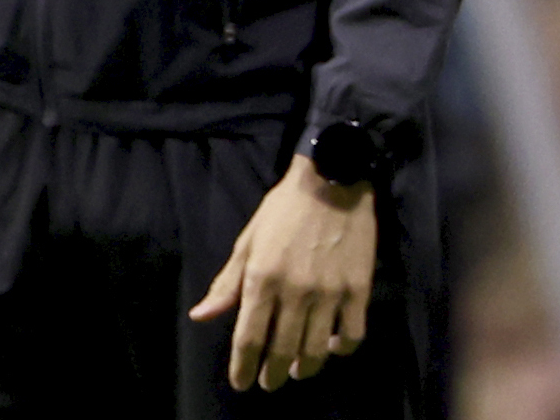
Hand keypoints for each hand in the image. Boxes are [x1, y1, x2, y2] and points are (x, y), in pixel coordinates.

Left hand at [189, 155, 375, 390]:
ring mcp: (329, 291)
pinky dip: (341, 348)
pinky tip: (332, 345)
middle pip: (282, 352)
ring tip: (299, 369)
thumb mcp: (248, 240)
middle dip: (273, 375)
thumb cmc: (285, 208)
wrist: (334, 176)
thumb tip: (200, 316)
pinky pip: (352, 334)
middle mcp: (294, 291)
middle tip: (270, 380)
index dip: (242, 369)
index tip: (242, 382)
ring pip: (316, 350)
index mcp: (262, 280)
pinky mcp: (358, 287)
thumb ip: (226, 283)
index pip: (248, 341)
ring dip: (304, 368)